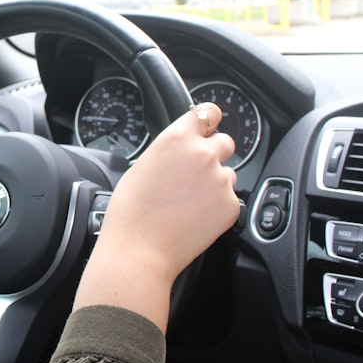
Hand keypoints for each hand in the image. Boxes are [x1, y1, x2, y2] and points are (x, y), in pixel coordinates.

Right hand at [73, 103, 238, 329]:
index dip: (209, 120)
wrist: (139, 249)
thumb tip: (180, 150)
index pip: (208, 112)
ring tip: (191, 202)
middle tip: (195, 174)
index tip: (208, 126)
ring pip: (228, 172)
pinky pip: (230, 198)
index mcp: (177, 138)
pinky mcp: (231, 205)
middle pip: (225, 141)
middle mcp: (203, 154)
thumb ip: (169, 151)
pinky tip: (196, 216)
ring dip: (216, 181)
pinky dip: (218, 206)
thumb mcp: (143, 165)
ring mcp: (220, 180)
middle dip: (214, 153)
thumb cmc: (132, 212)